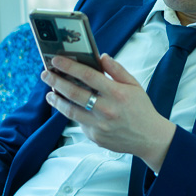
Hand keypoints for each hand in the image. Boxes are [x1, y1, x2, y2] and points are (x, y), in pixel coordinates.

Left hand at [42, 54, 175, 171]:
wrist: (149, 138)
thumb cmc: (141, 109)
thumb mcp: (134, 85)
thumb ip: (117, 70)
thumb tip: (101, 56)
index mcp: (117, 93)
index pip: (88, 75)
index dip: (69, 66)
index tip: (56, 60)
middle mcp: (106, 109)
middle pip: (74, 92)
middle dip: (56, 81)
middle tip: (45, 74)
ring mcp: (99, 125)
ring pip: (70, 111)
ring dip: (57, 100)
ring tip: (50, 93)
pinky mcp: (95, 136)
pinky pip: (79, 123)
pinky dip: (72, 113)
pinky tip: (68, 106)